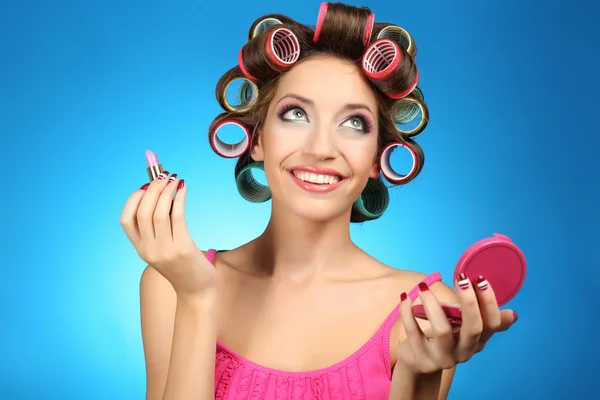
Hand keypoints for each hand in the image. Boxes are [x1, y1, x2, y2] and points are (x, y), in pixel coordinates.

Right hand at [120, 171, 216, 297]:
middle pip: (142, 212)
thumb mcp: (165, 247)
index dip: (134, 199)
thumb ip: (161, 227)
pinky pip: (177, 217)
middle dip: (152, 189)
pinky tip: (183, 189)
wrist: (198, 292)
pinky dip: (179, 199)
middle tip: (164, 175)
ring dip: (166, 191)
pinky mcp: (182, 249)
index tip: (146, 185)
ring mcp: (164, 250)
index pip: (125, 220)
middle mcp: (148, 250)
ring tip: (174, 179)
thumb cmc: (184, 267)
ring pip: (158, 213)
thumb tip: (162, 193)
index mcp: (140, 249)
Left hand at [396, 275, 517, 374]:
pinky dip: (407, 311)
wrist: (419, 363)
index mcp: (478, 341)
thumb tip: (512, 314)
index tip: (480, 278)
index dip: (489, 302)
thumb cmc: (443, 338)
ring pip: (442, 330)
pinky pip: (413, 331)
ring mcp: (442, 357)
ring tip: (423, 287)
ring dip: (432, 305)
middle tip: (461, 278)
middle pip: (473, 328)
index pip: (492, 324)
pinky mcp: (420, 357)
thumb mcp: (464, 330)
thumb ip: (483, 320)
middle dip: (469, 302)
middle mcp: (464, 351)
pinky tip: (406, 297)